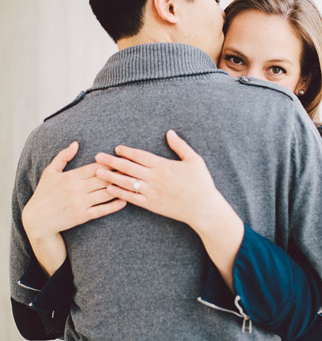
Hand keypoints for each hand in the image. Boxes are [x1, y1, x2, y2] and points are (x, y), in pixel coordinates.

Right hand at [22, 141, 126, 241]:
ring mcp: (80, 203)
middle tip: (135, 170)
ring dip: (121, 188)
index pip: (96, 166)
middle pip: (104, 178)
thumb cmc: (43, 194)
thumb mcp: (50, 172)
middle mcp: (76, 189)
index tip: (124, 159)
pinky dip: (114, 205)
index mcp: (70, 176)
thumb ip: (63, 157)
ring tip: (133, 184)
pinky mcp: (82, 216)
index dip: (111, 162)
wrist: (36, 220)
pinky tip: (125, 201)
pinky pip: (102, 210)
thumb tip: (75, 143)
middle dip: (120, 173)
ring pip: (106, 193)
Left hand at [94, 130, 238, 234]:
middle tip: (98, 157)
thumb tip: (169, 133)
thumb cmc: (201, 183)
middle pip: (128, 167)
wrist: (203, 208)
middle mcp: (155, 178)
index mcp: (164, 165)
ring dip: (111, 176)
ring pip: (126, 182)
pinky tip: (110, 189)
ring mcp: (152, 192)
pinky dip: (120, 193)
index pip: (140, 156)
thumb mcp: (195, 160)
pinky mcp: (151, 204)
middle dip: (112, 161)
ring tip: (97, 172)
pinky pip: (132, 198)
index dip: (127, 152)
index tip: (117, 148)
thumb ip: (180, 146)